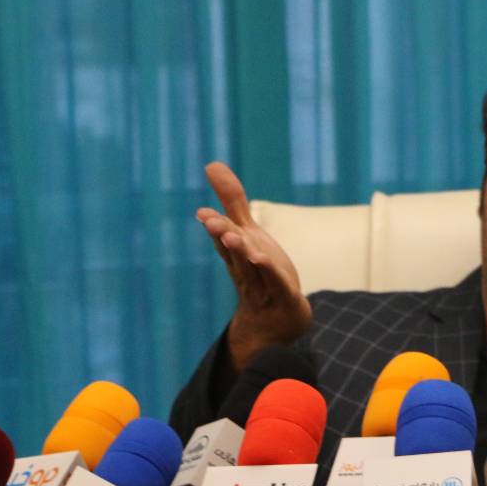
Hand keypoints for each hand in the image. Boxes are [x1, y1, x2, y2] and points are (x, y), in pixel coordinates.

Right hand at [196, 161, 312, 370]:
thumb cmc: (260, 271)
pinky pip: (275, 284)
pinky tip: (262, 260)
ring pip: (250, 268)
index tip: (202, 213)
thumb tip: (211, 164)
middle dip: (222, 236)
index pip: (223, 237)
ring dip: (242, 252)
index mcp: (236, 253)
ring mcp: (263, 286)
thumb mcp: (248, 233)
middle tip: (212, 222)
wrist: (275, 321)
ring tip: (234, 236)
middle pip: (232, 251)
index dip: (214, 225)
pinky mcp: (283, 298)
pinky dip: (269, 273)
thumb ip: (231, 200)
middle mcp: (245, 269)